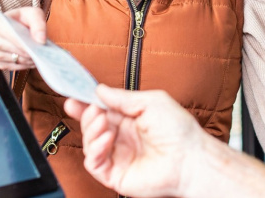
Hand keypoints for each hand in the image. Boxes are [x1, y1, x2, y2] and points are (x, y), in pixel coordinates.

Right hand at [0, 7, 46, 71]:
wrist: (12, 28)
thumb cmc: (22, 20)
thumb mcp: (33, 14)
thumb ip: (38, 24)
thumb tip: (41, 40)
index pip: (11, 36)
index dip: (25, 42)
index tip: (37, 45)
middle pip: (12, 50)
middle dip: (29, 52)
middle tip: (41, 52)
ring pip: (14, 60)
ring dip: (28, 60)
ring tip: (38, 55)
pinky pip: (13, 67)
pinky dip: (25, 65)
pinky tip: (32, 60)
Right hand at [64, 85, 203, 196]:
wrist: (190, 159)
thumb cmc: (179, 131)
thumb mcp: (151, 102)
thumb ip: (123, 98)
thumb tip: (100, 89)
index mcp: (130, 119)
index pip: (102, 110)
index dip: (86, 103)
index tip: (74, 95)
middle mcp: (122, 138)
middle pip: (92, 126)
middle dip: (86, 115)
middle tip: (90, 108)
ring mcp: (118, 156)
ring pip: (89, 143)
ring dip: (91, 130)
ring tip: (102, 121)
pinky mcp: (116, 175)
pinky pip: (94, 164)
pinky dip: (95, 150)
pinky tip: (107, 139)